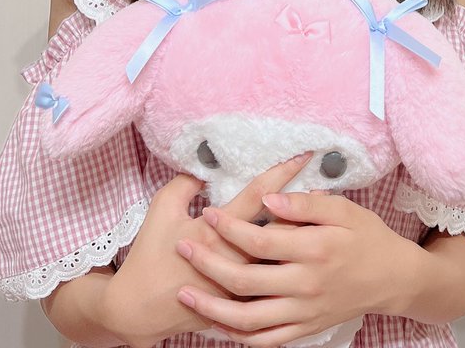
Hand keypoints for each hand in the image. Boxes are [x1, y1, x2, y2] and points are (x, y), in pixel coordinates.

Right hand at [102, 153, 313, 347]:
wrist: (140, 309)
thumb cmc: (150, 253)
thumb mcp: (163, 208)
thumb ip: (187, 183)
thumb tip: (208, 166)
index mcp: (216, 233)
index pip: (256, 196)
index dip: (279, 174)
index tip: (301, 156)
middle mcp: (234, 259)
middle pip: (278, 227)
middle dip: (300, 204)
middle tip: (324, 184)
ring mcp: (239, 286)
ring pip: (279, 258)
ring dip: (298, 234)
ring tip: (320, 215)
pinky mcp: (239, 303)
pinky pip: (272, 283)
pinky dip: (287, 264)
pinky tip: (299, 251)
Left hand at [174, 189, 419, 347]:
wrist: (393, 278)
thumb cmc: (367, 236)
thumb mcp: (342, 209)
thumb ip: (304, 204)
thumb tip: (268, 197)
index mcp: (314, 249)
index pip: (259, 238)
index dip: (228, 227)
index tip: (207, 213)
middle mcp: (306, 285)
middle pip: (245, 280)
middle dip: (208, 264)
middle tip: (183, 248)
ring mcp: (304, 312)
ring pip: (249, 319)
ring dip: (213, 308)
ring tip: (187, 294)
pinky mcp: (305, 329)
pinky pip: (266, 340)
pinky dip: (238, 336)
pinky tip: (218, 324)